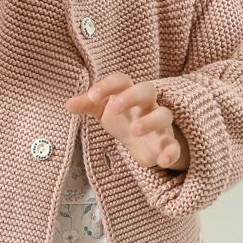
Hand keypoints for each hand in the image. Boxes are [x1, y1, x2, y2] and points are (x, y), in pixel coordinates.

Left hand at [64, 73, 186, 169]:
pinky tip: (163, 161)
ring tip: (135, 131)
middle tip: (114, 108)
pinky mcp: (166, 143)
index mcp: (127, 94)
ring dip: (151, 121)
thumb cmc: (121, 119)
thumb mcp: (102, 111)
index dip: (107, 85)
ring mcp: (159, 124)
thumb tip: (68, 104)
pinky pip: (174, 145)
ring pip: (164, 115)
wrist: (144, 142)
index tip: (92, 96)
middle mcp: (146, 105)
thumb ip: (86, 105)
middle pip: (147, 90)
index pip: (121, 80)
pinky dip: (171, 152)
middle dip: (132, 96)